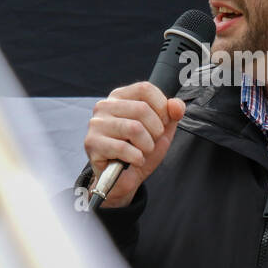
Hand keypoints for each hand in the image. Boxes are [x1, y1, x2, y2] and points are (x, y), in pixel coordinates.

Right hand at [84, 82, 185, 208]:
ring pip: (134, 128)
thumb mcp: (162, 130)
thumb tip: (176, 105)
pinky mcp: (92, 143)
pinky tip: (135, 160)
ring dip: (147, 145)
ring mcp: (96, 124)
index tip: (162, 124)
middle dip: (156, 131)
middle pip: (142, 109)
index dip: (161, 108)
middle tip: (151, 142)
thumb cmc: (140, 150)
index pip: (145, 89)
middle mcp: (105, 106)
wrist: (122, 179)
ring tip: (143, 152)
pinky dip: (136, 158)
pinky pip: (123, 148)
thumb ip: (172, 114)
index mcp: (120, 97)